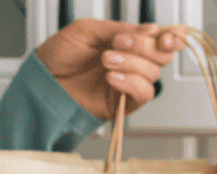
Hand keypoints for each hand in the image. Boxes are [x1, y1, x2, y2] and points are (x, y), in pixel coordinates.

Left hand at [35, 19, 185, 120]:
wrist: (44, 80)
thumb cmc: (59, 54)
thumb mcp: (88, 30)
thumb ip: (118, 29)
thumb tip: (147, 30)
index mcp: (128, 41)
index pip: (161, 38)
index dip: (172, 36)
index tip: (165, 35)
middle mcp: (132, 61)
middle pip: (162, 55)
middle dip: (144, 46)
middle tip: (118, 43)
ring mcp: (128, 82)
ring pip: (153, 74)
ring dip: (131, 63)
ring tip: (106, 61)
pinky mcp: (123, 102)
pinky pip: (143, 94)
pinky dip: (130, 83)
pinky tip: (112, 77)